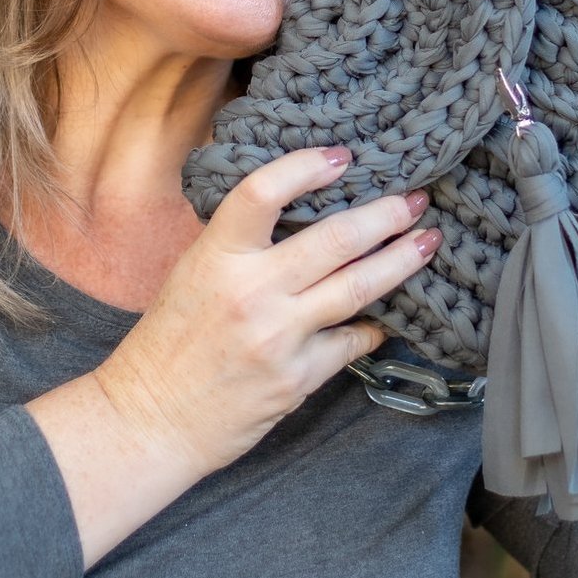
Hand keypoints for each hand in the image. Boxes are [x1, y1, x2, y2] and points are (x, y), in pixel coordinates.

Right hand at [94, 146, 439, 478]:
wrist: (151, 419)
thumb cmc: (168, 346)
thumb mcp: (191, 276)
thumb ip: (238, 246)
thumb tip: (298, 212)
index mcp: (215, 258)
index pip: (264, 192)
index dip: (307, 167)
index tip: (342, 157)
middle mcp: (250, 292)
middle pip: (335, 238)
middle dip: (386, 215)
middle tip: (414, 201)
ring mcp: (278, 337)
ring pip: (358, 287)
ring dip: (401, 261)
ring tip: (426, 242)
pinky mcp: (297, 379)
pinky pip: (351, 341)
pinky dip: (371, 326)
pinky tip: (383, 316)